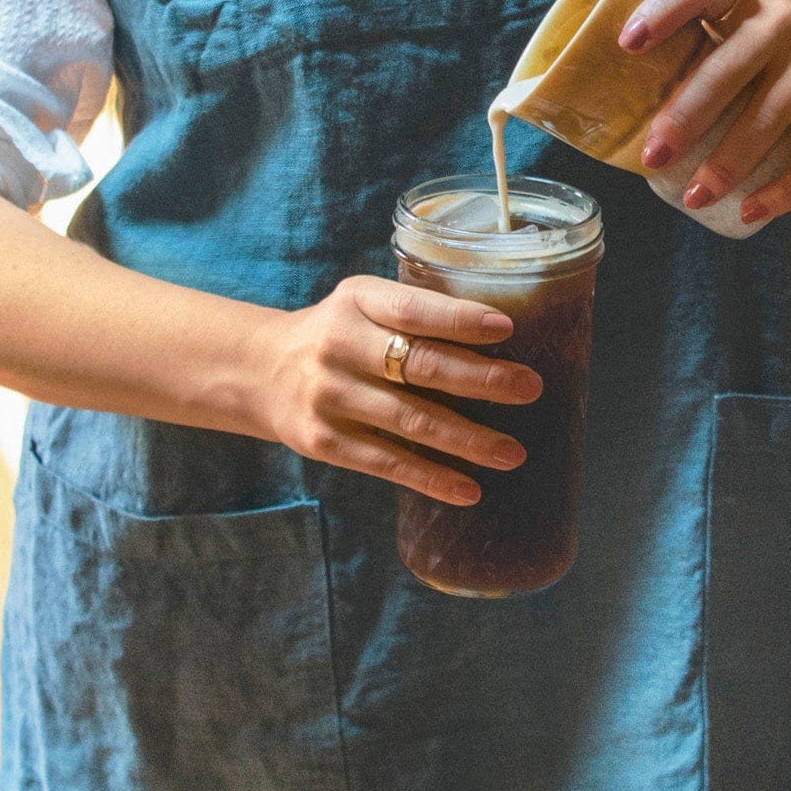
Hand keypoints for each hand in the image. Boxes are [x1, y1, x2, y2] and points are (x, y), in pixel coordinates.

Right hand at [251, 276, 543, 505]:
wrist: (260, 370)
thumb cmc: (339, 333)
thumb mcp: (363, 303)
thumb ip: (414, 313)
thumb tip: (502, 336)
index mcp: (356, 301)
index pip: (413, 310)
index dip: (459, 320)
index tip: (506, 329)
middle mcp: (338, 345)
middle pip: (419, 366)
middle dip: (481, 380)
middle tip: (530, 389)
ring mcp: (329, 396)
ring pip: (410, 422)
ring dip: (468, 440)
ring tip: (513, 453)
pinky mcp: (323, 441)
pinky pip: (386, 463)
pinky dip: (431, 478)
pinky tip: (469, 489)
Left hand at [618, 0, 790, 224]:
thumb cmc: (767, 40)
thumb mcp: (736, 17)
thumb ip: (687, 38)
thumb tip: (599, 94)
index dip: (662, 12)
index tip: (627, 43)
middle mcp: (783, 23)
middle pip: (730, 70)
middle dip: (687, 117)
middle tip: (652, 156)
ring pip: (769, 120)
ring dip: (728, 165)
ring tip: (692, 197)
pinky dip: (782, 191)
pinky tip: (749, 210)